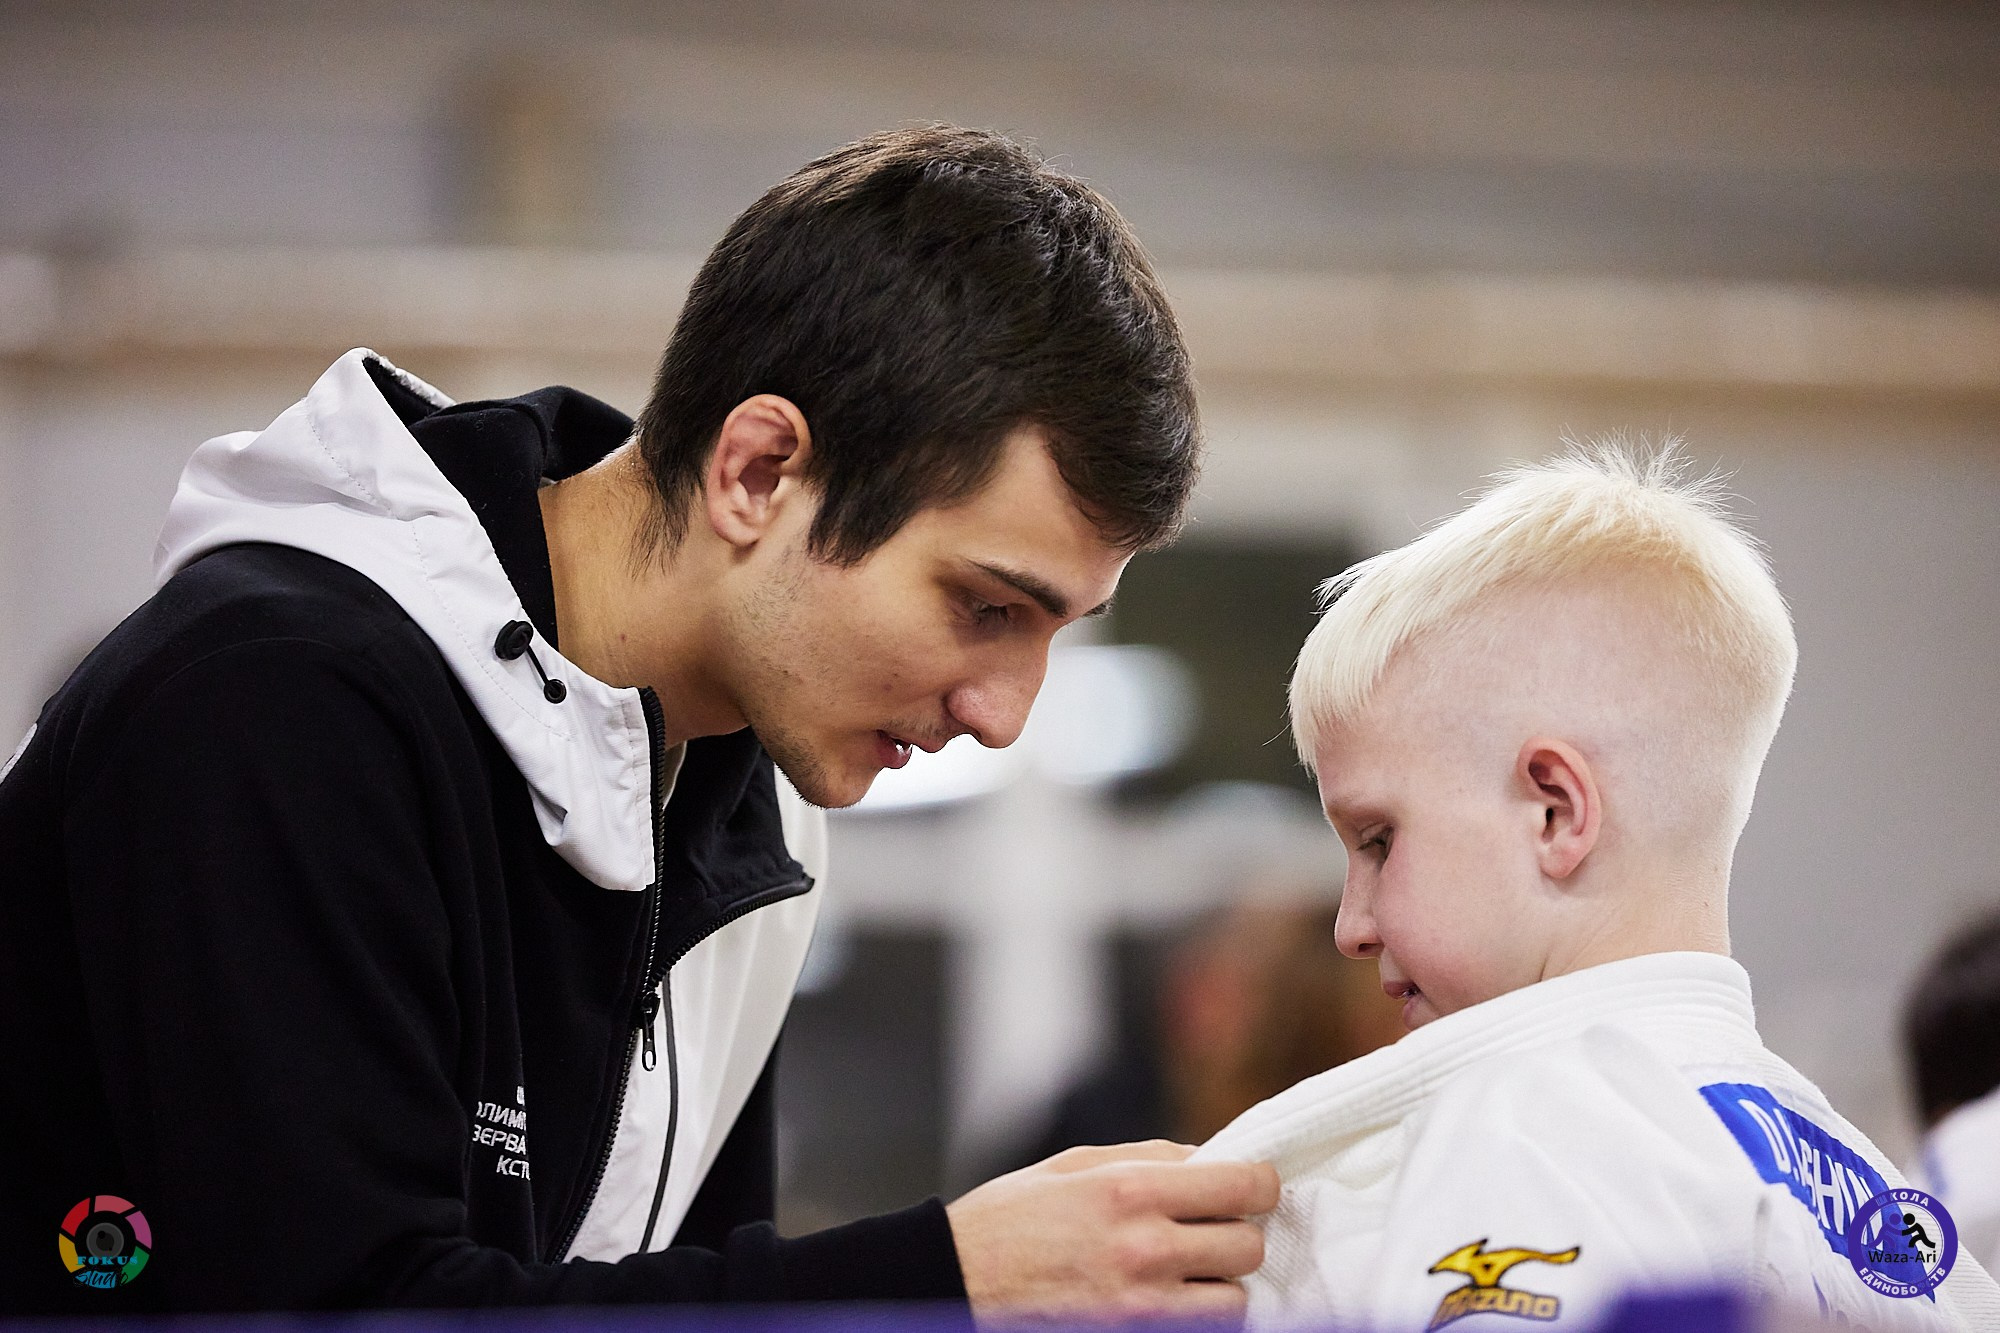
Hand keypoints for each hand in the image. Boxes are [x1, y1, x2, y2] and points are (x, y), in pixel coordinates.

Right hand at [945, 1140, 1280, 1323]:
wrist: (954, 1283)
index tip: (1252, 1187)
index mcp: (1131, 1190)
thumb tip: (1209, 1160)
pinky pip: (1199, 1332)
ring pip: (1234, 1302)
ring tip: (1190, 1274)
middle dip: (1238, 1235)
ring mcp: (1142, 1307)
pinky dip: (1195, 1318)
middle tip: (1212, 1232)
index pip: (1244, 1186)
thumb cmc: (1008, 1219)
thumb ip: (1149, 1158)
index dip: (1259, 1184)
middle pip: (1248, 1246)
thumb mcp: (1075, 1165)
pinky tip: (1170, 1300)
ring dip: (1220, 1286)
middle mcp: (1144, 1250)